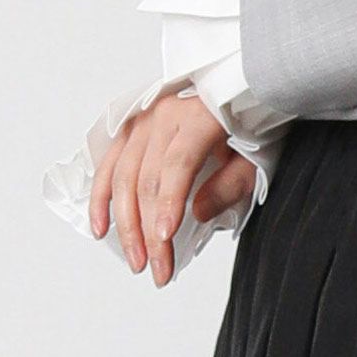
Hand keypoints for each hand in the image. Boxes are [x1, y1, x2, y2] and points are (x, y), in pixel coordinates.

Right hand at [89, 92, 255, 285]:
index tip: (165, 238)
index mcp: (200, 115)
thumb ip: (230, 183)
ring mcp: (145, 119)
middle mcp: (166, 113)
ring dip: (125, 223)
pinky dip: (100, 197)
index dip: (169, 203)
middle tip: (158, 268)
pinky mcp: (132, 127)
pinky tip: (101, 227)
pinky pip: (108, 165)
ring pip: (122, 176)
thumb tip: (197, 213)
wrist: (243, 88)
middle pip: (147, 178)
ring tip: (136, 259)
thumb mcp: (256, 153)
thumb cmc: (251, 121)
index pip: (178, 164)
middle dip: (149, 230)